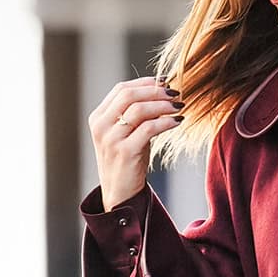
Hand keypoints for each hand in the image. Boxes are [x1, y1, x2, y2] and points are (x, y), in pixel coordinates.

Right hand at [88, 79, 182, 211]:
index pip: (121, 89)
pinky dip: (165, 122)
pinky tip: (177, 121)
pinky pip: (148, 129)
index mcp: (98, 117)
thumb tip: (160, 91)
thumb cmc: (127, 162)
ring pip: (139, 110)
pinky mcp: (124, 152)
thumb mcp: (126, 134)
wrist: (120, 195)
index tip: (165, 81)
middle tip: (176, 92)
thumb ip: (134, 113)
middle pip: (129, 95)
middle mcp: (101, 126)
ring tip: (179, 105)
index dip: (145, 82)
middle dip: (155, 90)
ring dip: (163, 105)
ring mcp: (111, 139)